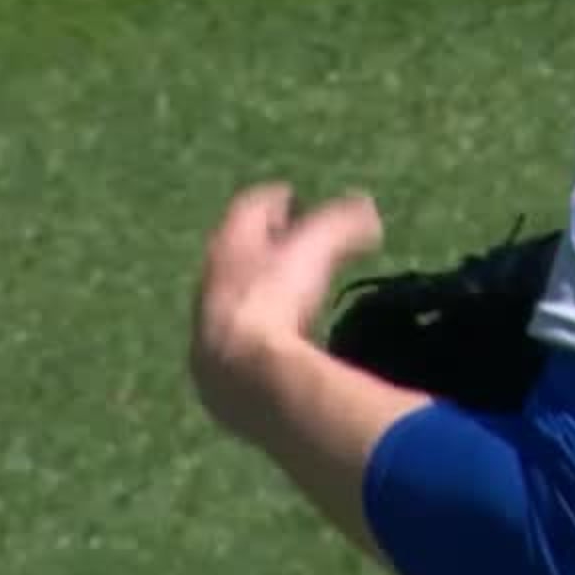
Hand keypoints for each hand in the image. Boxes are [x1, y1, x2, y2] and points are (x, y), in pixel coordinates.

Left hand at [189, 183, 383, 442]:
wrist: (248, 378)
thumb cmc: (280, 300)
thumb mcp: (319, 247)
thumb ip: (342, 222)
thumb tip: (366, 209)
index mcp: (228, 245)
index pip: (248, 208)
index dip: (274, 200)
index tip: (293, 197)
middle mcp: (210, 283)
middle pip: (236, 253)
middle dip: (264, 245)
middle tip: (292, 241)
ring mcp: (208, 330)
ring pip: (234, 300)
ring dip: (259, 291)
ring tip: (291, 292)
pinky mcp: (217, 371)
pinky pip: (240, 341)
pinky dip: (261, 332)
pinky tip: (282, 341)